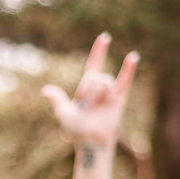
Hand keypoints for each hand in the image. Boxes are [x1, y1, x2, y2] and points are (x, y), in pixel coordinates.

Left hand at [41, 32, 138, 153]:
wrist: (91, 141)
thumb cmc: (76, 130)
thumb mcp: (64, 113)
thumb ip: (58, 100)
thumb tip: (46, 91)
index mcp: (86, 88)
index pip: (93, 65)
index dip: (99, 52)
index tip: (105, 38)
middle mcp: (100, 88)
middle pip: (95, 76)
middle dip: (88, 89)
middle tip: (85, 105)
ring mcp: (111, 93)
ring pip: (105, 81)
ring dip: (97, 92)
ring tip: (96, 106)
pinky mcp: (120, 99)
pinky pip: (126, 81)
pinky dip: (129, 69)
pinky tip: (133, 56)